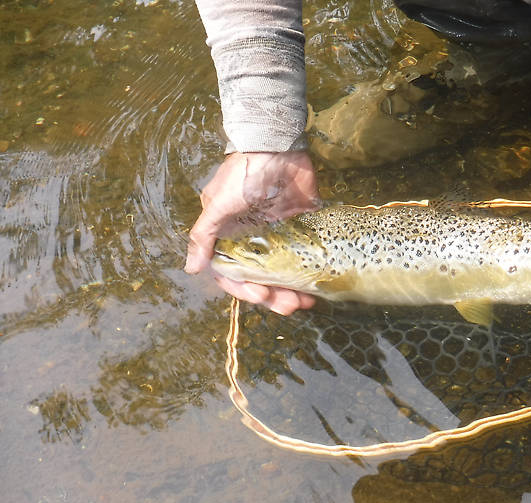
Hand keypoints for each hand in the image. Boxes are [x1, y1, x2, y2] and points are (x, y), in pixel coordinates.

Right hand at [185, 151, 318, 313]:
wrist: (278, 146)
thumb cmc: (243, 173)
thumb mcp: (218, 204)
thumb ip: (204, 235)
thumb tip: (192, 268)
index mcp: (230, 237)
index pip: (234, 274)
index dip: (245, 290)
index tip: (260, 297)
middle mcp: (254, 241)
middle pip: (262, 279)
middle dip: (274, 297)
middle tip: (289, 306)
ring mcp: (279, 236)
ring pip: (284, 274)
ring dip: (292, 291)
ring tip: (305, 303)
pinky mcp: (302, 229)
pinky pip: (305, 258)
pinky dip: (310, 274)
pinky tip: (317, 287)